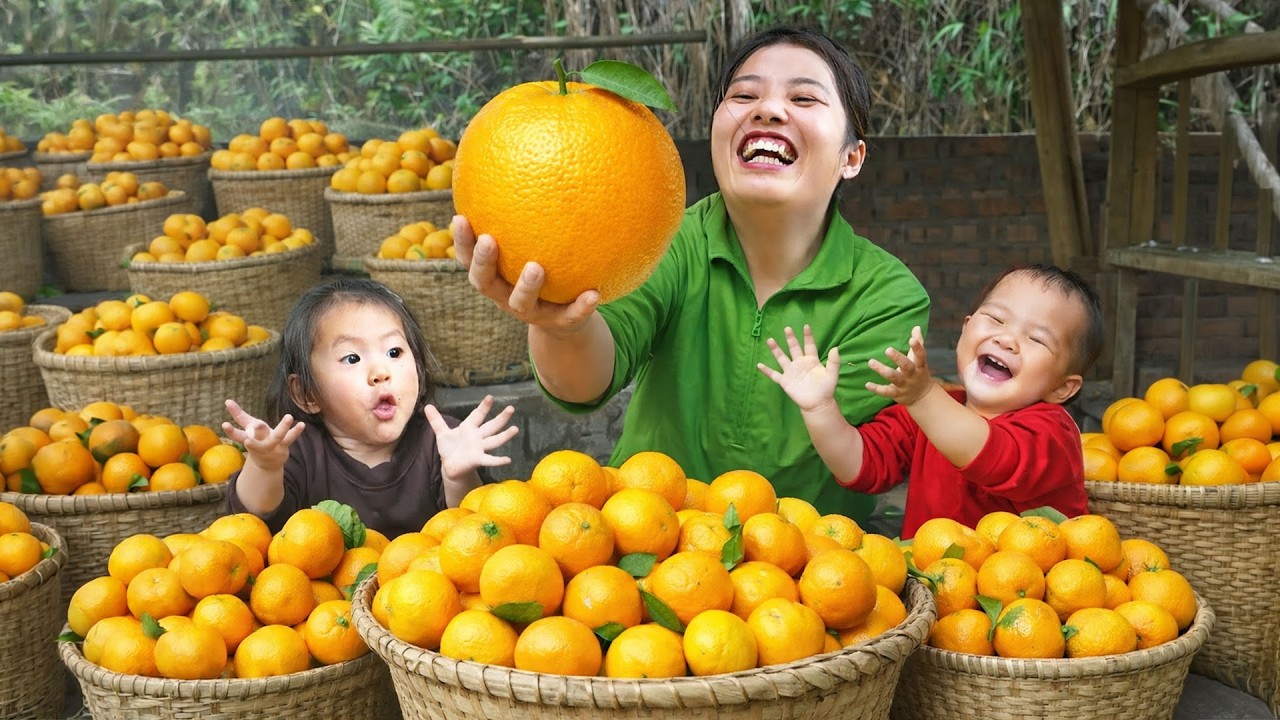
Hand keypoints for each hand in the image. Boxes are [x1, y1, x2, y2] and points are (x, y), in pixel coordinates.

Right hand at [221, 399, 304, 472]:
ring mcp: (272, 446)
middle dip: (257, 431)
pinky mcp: (283, 446)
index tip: (224, 424)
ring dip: (283, 427)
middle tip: (258, 424)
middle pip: (258, 438)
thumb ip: (238, 415)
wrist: (268, 464)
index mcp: (248, 439)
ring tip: (289, 416)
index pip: (237, 436)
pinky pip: (290, 438)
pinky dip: (296, 431)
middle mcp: (259, 444)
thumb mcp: (247, 428)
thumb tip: (227, 400)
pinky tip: (302, 424)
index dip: (231, 431)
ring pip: (278, 437)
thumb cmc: (256, 440)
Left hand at [425, 395, 519, 481]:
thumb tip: (427, 406)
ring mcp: (480, 448)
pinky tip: (508, 460)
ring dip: (505, 436)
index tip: (490, 397)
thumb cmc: (449, 448)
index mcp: (469, 428)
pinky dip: (498, 460)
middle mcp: (478, 436)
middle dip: (501, 417)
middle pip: (492, 426)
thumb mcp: (442, 433)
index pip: (478, 415)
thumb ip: (436, 420)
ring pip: (495, 440)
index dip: (483, 407)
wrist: (450, 466)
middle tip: (511, 408)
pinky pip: (490, 460)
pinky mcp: (479, 460)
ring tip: (516, 429)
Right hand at [452, 215, 599, 332]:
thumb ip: (525, 210)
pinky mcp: (558, 323)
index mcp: (493, 274)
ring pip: (521, 302)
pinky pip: (569, 315)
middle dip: (484, 263)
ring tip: (537, 267)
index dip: (461, 241)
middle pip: (484, 282)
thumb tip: (526, 151)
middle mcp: (504, 294)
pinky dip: (581, 306)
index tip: (460, 217)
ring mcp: (530, 311)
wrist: (563, 319)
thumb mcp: (531, 241)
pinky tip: (596, 293)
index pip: (468, 257)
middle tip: (491, 240)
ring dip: (527, 285)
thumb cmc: (542, 265)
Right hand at [756, 325, 839, 412]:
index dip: (808, 336)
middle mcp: (800, 363)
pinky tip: (759, 365)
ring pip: (781, 358)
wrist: (817, 404)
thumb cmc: (826, 389)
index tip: (806, 326)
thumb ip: (834, 362)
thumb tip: (836, 348)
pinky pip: (774, 374)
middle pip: (794, 348)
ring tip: (770, 340)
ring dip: (776, 349)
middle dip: (791, 338)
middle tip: (787, 328)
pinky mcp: (785, 381)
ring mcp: (791, 372)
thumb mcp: (832, 375)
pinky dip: (766, 370)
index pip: (809, 346)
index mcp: (811, 360)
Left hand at [866, 326, 933, 405]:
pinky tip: (867, 384)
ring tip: (870, 362)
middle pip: (906, 366)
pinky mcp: (897, 393)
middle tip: (887, 349)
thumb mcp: (919, 359)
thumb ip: (918, 343)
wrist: (921, 395)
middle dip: (898, 358)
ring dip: (882, 370)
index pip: (921, 355)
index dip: (917, 348)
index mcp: (919, 365)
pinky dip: (877, 388)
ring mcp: (904, 385)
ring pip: (893, 377)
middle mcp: (913, 375)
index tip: (911, 339)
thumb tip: (916, 327)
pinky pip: (886, 391)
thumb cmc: (918, 372)